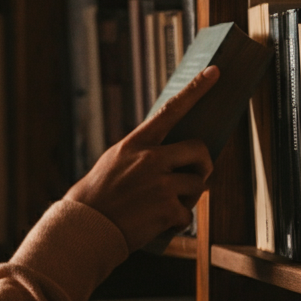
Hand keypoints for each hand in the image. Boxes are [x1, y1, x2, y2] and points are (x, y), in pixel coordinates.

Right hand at [65, 66, 218, 250]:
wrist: (84, 228)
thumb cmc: (97, 199)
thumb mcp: (114, 164)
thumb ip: (142, 157)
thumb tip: (176, 162)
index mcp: (135, 144)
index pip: (171, 110)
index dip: (196, 90)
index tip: (216, 72)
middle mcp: (149, 159)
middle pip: (198, 150)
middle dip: (204, 164)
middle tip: (198, 176)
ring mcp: (159, 183)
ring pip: (198, 185)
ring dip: (188, 198)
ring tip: (163, 207)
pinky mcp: (166, 209)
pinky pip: (187, 215)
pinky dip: (175, 223)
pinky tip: (155, 225)